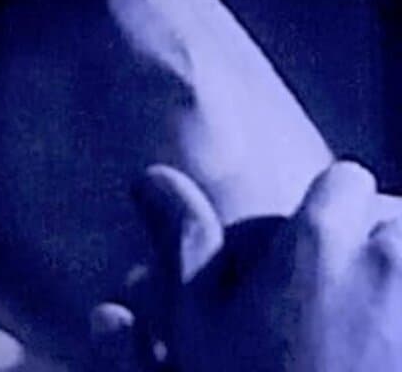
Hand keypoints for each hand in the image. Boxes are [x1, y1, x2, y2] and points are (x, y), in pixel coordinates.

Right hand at [100, 162, 401, 371]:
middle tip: (344, 318)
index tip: (312, 258)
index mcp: (318, 241)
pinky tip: (383, 355)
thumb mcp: (198, 331)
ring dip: (398, 298)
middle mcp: (391, 259)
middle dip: (378, 256)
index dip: (326, 217)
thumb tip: (152, 174)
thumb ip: (184, 243)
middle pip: (400, 225)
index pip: (346, 183)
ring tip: (374, 340)